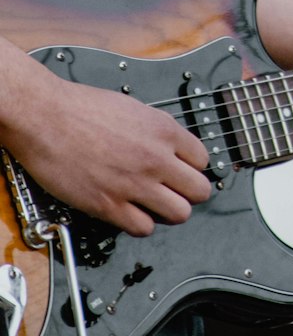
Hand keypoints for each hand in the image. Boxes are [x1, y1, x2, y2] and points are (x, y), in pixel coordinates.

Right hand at [6, 61, 211, 236]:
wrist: (46, 117)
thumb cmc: (82, 108)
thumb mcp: (134, 108)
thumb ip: (156, 129)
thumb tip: (169, 145)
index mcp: (164, 130)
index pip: (203, 160)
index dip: (192, 168)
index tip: (183, 172)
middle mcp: (156, 158)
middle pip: (200, 191)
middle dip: (189, 193)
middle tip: (174, 192)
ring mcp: (135, 184)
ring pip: (179, 214)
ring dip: (169, 212)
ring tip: (154, 205)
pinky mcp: (109, 205)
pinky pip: (143, 228)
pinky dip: (140, 224)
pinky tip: (130, 213)